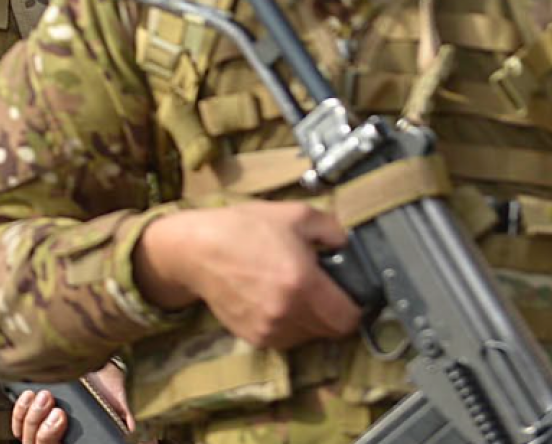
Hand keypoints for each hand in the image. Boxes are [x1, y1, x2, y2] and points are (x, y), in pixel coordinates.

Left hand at [11, 366, 134, 443]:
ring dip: (33, 418)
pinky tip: (29, 395)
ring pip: (27, 436)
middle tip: (58, 410)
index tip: (61, 416)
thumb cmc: (105, 386)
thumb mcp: (115, 401)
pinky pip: (17, 422)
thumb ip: (121, 415)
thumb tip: (128, 426)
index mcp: (75, 441)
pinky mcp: (30, 414)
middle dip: (46, 432)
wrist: (93, 365)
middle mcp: (57, 437)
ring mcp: (41, 428)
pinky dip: (21, 411)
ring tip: (45, 397)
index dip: (51, 438)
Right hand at [133, 201, 363, 349]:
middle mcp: (288, 313)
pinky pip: (286, 338)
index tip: (347, 291)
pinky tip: (276, 300)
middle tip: (322, 289)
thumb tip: (349, 246)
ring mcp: (270, 329)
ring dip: (311, 320)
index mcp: (303, 283)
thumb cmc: (244, 228)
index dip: (354, 306)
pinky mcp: (254, 337)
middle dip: (334, 312)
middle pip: (332, 331)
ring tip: (295, 293)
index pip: (349, 318)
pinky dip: (288, 324)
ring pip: (309, 337)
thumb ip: (332, 230)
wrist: (197, 250)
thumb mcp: (295, 214)